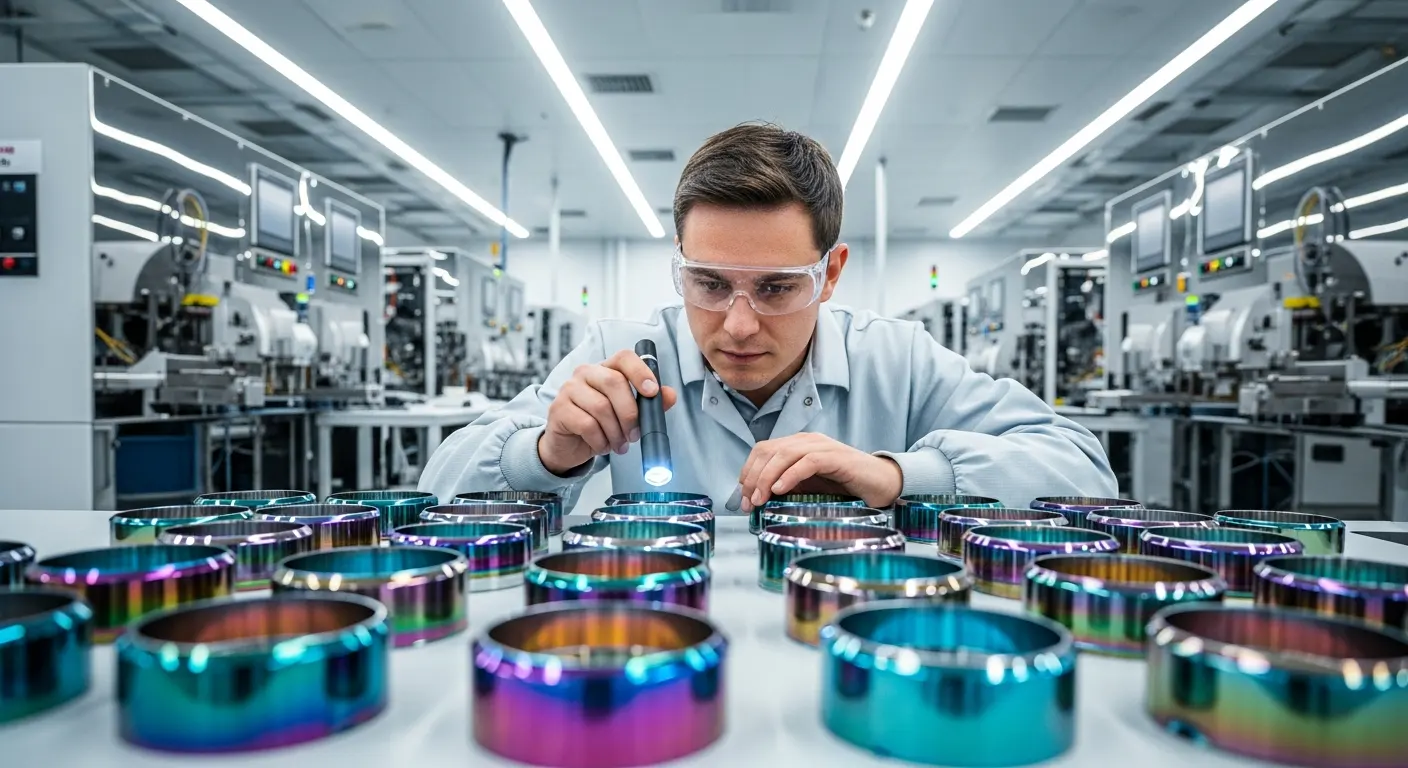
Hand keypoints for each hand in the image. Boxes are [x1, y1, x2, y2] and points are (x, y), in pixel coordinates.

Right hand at [538, 349, 677, 475]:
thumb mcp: (628, 415)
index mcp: (606, 369)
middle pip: (614, 382)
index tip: (653, 392)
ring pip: (601, 407)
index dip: (640, 372)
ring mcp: (569, 389)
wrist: (569, 445)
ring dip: (616, 432)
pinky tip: (602, 446)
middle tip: (635, 435)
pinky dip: (600, 441)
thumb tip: (670, 395)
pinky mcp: (559, 409)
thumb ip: (650, 404)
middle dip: (630, 413)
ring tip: (619, 444)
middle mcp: (586, 373)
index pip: (624, 358)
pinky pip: (587, 424)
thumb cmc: (600, 425)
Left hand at [737, 433, 902, 510]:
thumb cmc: (844, 487)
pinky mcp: (837, 457)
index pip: (762, 449)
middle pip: (768, 450)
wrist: (882, 484)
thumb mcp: (808, 487)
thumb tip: (757, 499)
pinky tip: (780, 489)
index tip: (743, 498)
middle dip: (753, 477)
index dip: (748, 471)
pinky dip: (791, 474)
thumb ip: (785, 487)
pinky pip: (808, 461)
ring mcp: (823, 446)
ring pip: (784, 454)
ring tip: (761, 499)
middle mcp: (808, 440)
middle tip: (749, 503)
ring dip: (767, 477)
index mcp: (797, 444)